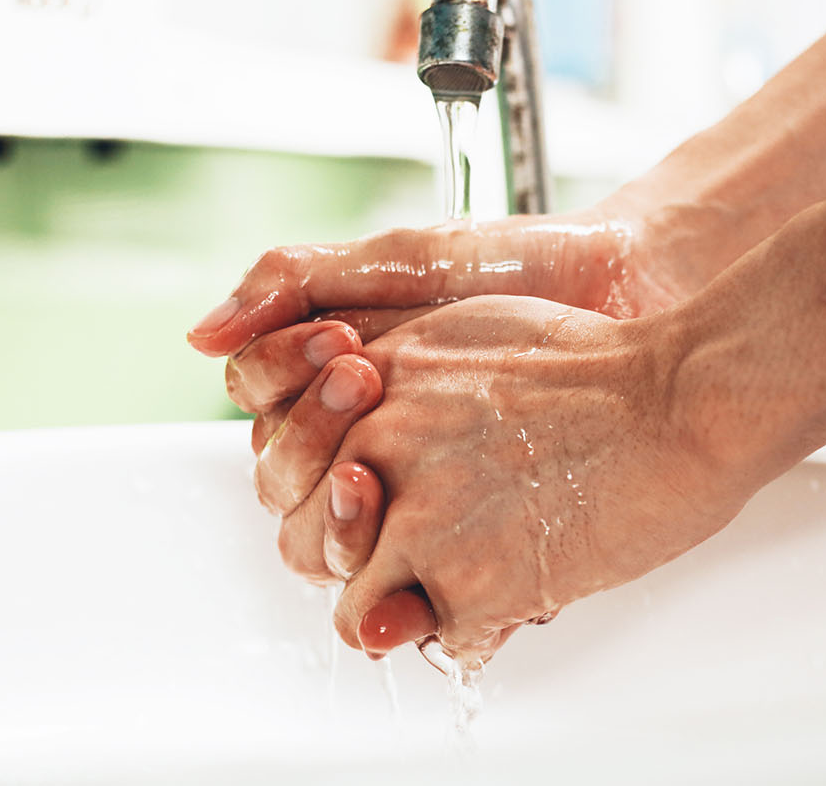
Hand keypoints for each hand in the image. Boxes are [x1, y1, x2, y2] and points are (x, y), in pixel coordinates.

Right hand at [192, 208, 711, 525]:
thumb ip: (303, 280)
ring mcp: (406, 481)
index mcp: (331, 367)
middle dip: (312, 432)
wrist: (626, 288)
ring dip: (339, 507)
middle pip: (279, 472)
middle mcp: (359, 429)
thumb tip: (199, 335)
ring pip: (325, 531)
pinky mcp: (457, 528)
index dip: (281, 375)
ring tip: (380, 467)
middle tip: (365, 381)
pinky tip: (428, 529)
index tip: (337, 344)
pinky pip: (403, 568)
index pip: (257, 395)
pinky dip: (400, 562)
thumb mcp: (408, 258)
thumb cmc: (524, 264)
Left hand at [290, 295, 758, 663]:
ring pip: (357, 610)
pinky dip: (475, 634)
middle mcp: (375, 445)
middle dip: (356, 560)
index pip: (289, 465)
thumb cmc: (601, 365)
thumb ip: (404, 389)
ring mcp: (417, 519)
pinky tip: (512, 598)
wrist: (678, 397)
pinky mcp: (467, 582)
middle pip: (306, 541)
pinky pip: (438, 645)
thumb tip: (366, 448)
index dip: (328, 496)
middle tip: (409, 557)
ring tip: (458, 587)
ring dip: (405, 608)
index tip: (367, 504)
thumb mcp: (471, 338)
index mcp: (374, 380)